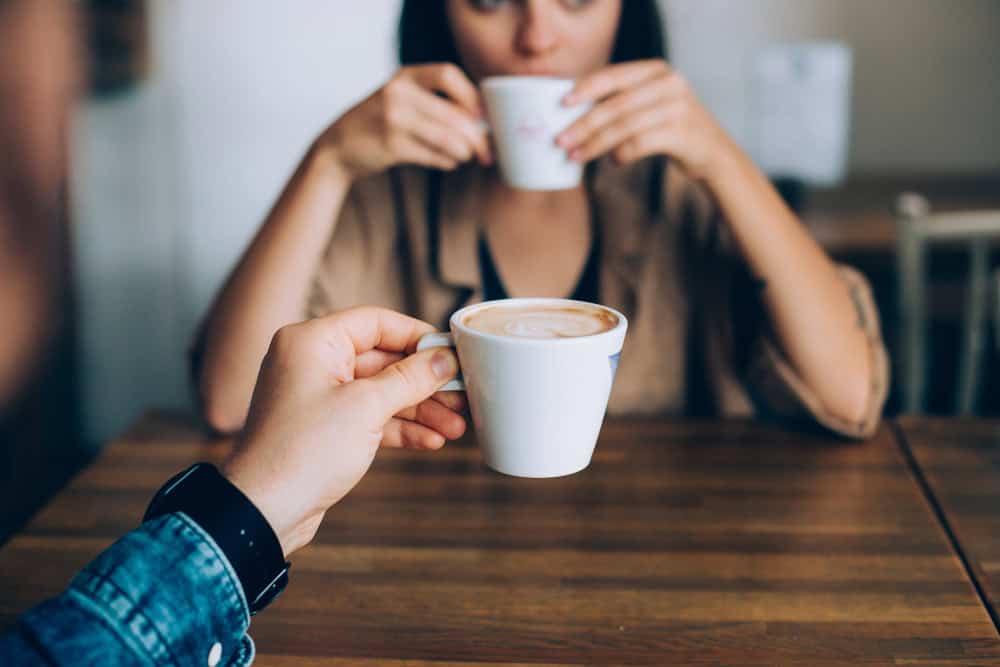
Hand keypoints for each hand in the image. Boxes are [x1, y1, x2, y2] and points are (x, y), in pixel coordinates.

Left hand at [221, 307, 464, 556]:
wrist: (263, 511)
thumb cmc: (301, 452)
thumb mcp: (366, 408)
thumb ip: (410, 378)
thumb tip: (444, 359)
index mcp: (312, 342)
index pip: (376, 322)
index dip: (418, 336)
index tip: (452, 353)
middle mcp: (312, 362)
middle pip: (383, 359)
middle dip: (425, 381)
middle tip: (462, 395)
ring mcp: (318, 396)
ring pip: (380, 392)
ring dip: (419, 408)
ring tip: (455, 426)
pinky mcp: (324, 428)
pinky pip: (370, 417)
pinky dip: (400, 427)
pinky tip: (431, 440)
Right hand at [318, 63, 491, 180]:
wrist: (337, 146)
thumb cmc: (377, 123)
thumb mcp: (399, 97)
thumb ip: (433, 101)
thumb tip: (481, 120)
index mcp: (404, 76)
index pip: (448, 75)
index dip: (471, 95)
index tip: (482, 115)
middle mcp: (398, 93)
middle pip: (453, 114)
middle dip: (477, 136)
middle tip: (487, 151)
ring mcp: (393, 120)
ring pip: (447, 138)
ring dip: (464, 152)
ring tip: (466, 156)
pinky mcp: (391, 146)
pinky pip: (434, 156)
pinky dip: (448, 161)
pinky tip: (449, 161)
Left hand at [557, 60, 737, 179]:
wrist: (714, 153)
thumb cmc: (670, 129)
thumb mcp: (650, 104)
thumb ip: (621, 102)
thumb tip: (572, 114)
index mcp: (656, 70)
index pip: (614, 76)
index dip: (586, 88)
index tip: (562, 103)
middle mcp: (669, 83)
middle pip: (615, 105)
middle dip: (584, 124)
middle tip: (560, 140)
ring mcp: (678, 107)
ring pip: (624, 126)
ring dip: (595, 144)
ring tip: (575, 156)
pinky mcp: (682, 133)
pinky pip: (640, 144)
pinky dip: (621, 154)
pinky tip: (612, 162)